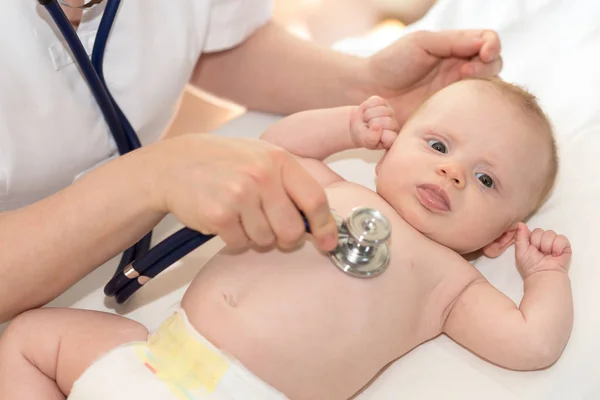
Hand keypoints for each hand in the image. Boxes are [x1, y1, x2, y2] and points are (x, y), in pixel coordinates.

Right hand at [142, 134, 337, 250]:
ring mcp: (239, 195)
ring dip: (255, 237)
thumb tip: (320, 220)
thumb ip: (291, 182)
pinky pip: (240, 244)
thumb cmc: (223, 162)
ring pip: (265, 240)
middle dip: (285, 238)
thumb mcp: (262, 157)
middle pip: (292, 230)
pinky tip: (225, 220)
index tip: (328, 242)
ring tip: (241, 216)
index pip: (315, 199)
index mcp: (279, 160)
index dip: (325, 226)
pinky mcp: (218, 215)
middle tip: (271, 228)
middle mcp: (261, 175)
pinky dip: (235, 239)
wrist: (174, 165)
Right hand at [350, 96, 399, 149]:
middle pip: (386, 122)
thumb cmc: (362, 136)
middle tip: (367, 127)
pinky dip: (366, 106)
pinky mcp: (383, 102)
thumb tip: (378, 127)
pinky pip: (375, 101)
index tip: (371, 137)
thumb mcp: (364, 140)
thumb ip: (371, 138)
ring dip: (368, 115)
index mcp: (391, 139)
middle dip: (372, 124)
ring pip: (381, 110)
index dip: (379, 135)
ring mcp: (389, 113)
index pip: (391, 136)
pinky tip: (366, 111)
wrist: (355, 125)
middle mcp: (394, 126)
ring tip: (366, 120)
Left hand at [367, 29, 502, 123]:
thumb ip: (452, 41)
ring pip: (484, 95)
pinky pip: (467, 119)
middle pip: (493, 69)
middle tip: (465, 73)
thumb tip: (484, 42)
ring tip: (459, 86)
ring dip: (480, 91)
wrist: (368, 91)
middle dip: (486, 69)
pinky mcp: (446, 119)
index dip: (492, 47)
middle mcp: (460, 74)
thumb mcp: (420, 43)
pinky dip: (469, 113)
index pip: (488, 45)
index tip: (484, 53)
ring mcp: (455, 97)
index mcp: (457, 53)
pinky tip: (455, 109)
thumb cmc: (391, 62)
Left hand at [515, 223, 571, 278]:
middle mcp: (542, 241)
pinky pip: (562, 238)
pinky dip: (557, 246)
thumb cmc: (530, 266)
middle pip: (540, 231)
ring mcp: (554, 243)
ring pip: (550, 233)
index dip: (530, 238)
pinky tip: (555, 254)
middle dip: (538, 242)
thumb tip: (520, 224)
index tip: (530, 247)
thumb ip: (520, 236)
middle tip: (539, 253)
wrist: (544, 275)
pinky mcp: (565, 246)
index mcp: (532, 242)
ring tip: (547, 255)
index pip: (531, 230)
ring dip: (547, 245)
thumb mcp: (520, 251)